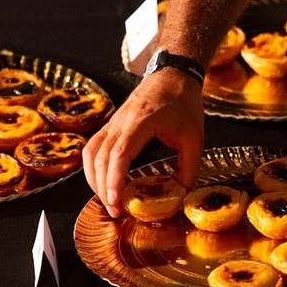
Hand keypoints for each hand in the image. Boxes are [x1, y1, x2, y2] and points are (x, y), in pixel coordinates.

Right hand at [83, 69, 203, 217]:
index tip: (116, 201)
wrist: (173, 74)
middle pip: (101, 157)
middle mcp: (121, 122)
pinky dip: (92, 167)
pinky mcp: (111, 125)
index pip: (120, 153)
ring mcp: (113, 122)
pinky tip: (101, 182)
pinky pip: (92, 147)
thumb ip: (189, 168)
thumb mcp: (195, 138)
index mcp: (142, 122)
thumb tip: (180, 194)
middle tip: (115, 212)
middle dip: (103, 188)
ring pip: (91, 153)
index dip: (115, 179)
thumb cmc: (184, 103)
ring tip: (108, 201)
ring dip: (94, 179)